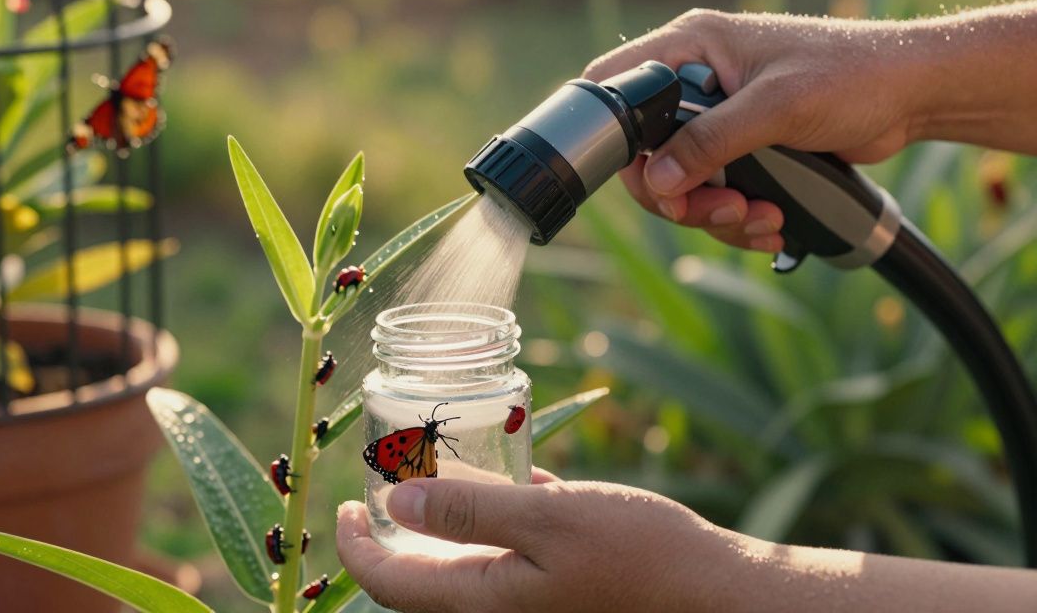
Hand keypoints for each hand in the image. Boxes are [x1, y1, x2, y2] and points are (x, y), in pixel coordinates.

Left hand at [335, 469, 726, 612]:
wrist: (719, 593)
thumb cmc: (640, 556)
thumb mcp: (548, 520)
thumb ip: (471, 512)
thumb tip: (396, 502)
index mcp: (485, 601)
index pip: (390, 584)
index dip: (356, 547)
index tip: (344, 504)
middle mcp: (500, 608)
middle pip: (421, 576)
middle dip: (395, 529)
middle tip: (387, 477)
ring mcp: (531, 599)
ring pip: (466, 561)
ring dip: (446, 518)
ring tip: (441, 464)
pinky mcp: (562, 584)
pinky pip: (511, 551)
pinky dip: (498, 515)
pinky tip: (513, 470)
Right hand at [583, 9, 924, 251]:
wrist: (911, 95)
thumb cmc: (851, 74)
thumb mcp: (777, 106)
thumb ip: (711, 141)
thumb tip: (657, 180)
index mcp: (691, 46)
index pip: (616, 88)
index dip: (616, 138)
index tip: (652, 177)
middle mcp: (695, 81)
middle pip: (645, 155)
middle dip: (680, 196)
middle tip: (720, 211)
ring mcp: (717, 119)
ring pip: (680, 184)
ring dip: (716, 216)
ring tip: (764, 220)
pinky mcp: (741, 150)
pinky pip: (714, 196)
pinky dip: (738, 219)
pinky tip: (774, 223)